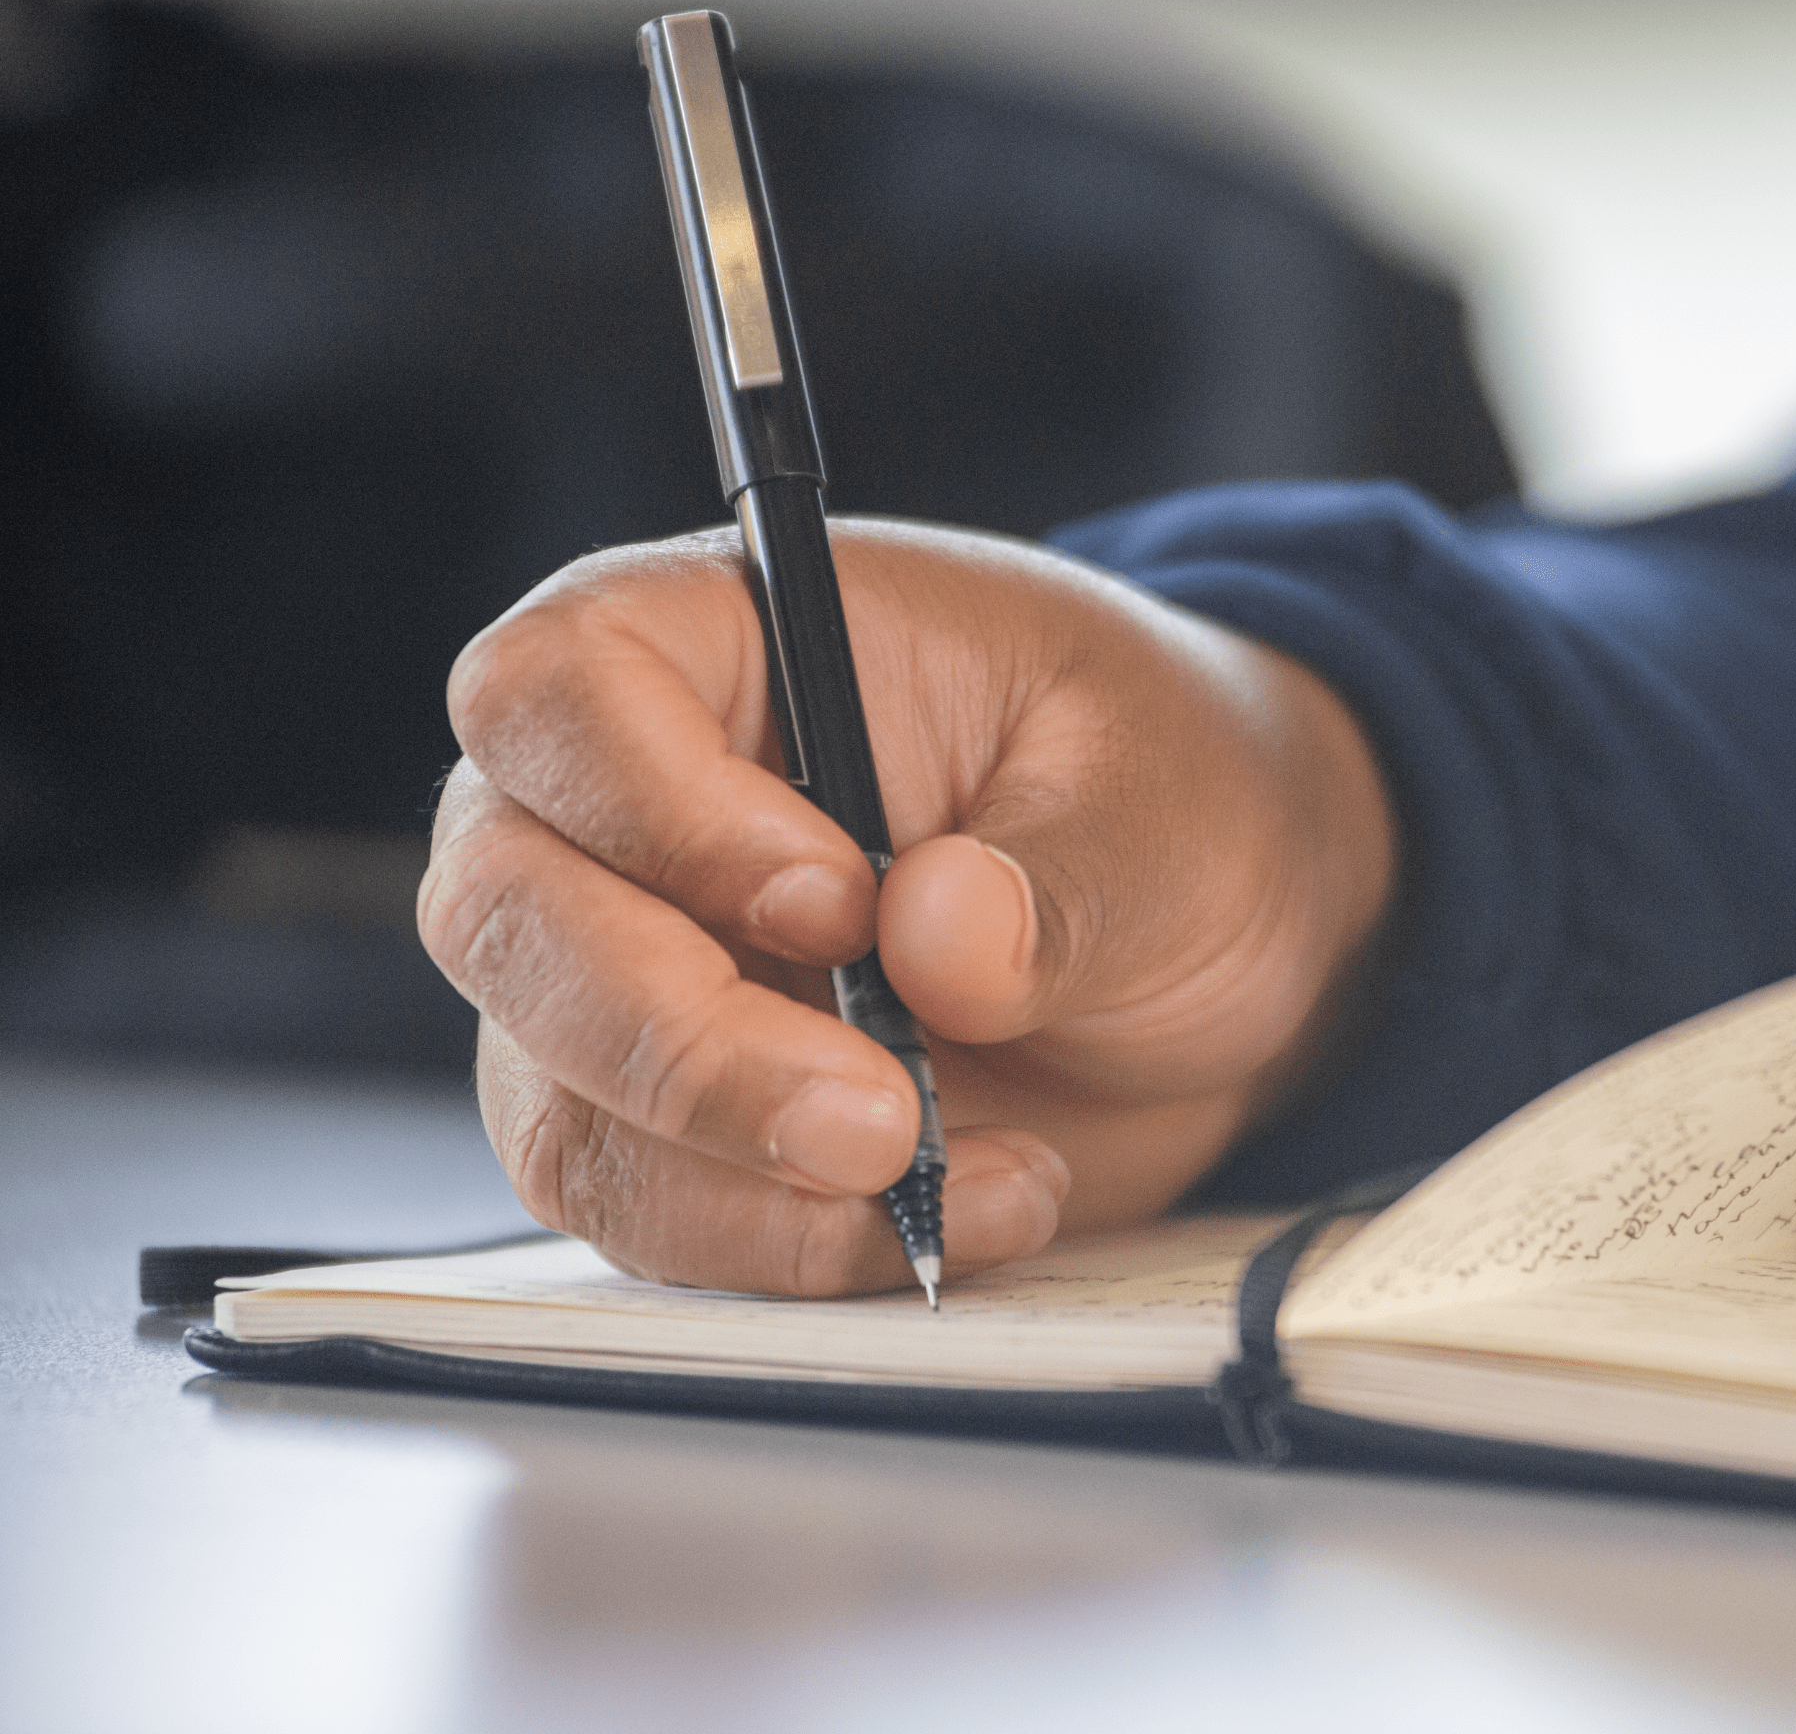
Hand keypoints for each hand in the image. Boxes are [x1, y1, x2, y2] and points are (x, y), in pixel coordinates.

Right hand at [419, 520, 1395, 1295]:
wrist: (1198, 940)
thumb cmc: (1157, 790)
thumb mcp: (1156, 794)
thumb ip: (1052, 870)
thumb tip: (936, 943)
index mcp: (727, 641)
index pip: (559, 687)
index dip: (656, 806)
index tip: (835, 904)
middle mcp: (629, 803)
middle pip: (505, 908)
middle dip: (681, 1044)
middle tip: (876, 1116)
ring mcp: (632, 967)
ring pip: (550, 1093)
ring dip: (734, 1179)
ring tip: (942, 1173)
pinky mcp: (672, 1114)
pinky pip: (641, 1207)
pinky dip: (782, 1244)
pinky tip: (940, 1211)